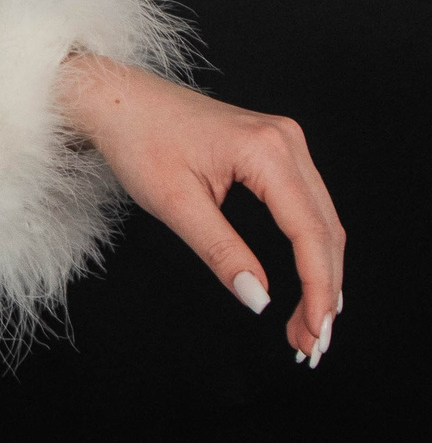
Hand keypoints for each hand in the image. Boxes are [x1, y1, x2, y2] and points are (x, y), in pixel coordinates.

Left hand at [56, 52, 344, 362]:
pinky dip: (310, 248)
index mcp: (267, 150)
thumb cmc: (138, 140)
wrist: (116, 99)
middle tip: (311, 343)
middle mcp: (286, 141)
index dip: (318, 290)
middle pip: (325, 229)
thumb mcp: (175, 204)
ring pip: (322, 220)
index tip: (314, 334)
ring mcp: (285, 141)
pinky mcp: (275, 149)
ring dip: (321, 274)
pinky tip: (310, 282)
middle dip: (324, 291)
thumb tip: (259, 298)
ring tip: (309, 325)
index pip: (310, 233)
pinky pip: (307, 206)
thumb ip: (221, 252)